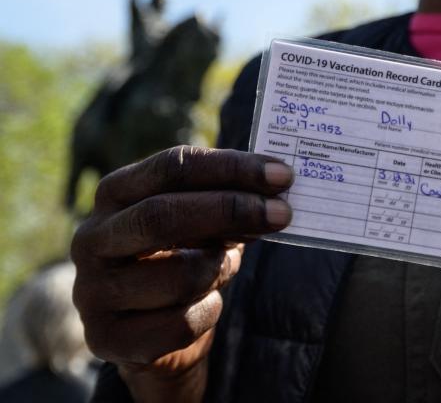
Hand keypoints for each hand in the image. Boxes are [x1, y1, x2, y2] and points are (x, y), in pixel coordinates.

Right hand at [71, 146, 292, 401]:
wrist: (149, 330)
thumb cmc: (183, 256)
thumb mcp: (201, 221)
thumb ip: (227, 201)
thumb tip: (274, 194)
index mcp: (115, 193)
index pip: (171, 167)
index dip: (230, 168)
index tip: (281, 175)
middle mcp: (92, 238)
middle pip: (162, 215)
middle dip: (231, 211)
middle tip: (283, 213)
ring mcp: (93, 291)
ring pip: (180, 276)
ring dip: (221, 269)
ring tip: (227, 266)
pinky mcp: (107, 338)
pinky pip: (181, 323)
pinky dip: (210, 310)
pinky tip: (206, 304)